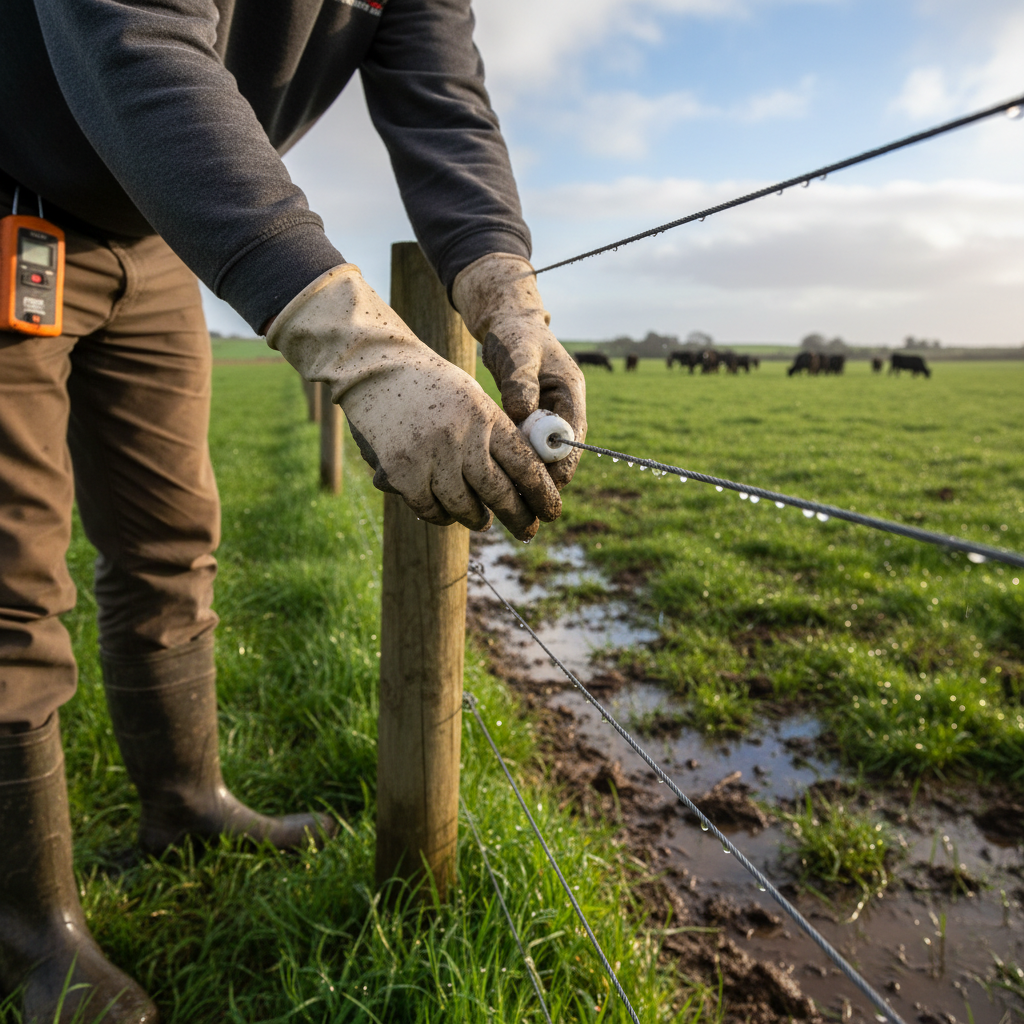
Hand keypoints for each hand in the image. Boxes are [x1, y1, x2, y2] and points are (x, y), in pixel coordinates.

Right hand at [267, 265, 560, 539]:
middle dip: (519, 517)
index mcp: (484, 417)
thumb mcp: (472, 400)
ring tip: (481, 519)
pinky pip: (431, 510)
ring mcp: (430, 457)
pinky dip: (441, 515)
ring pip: (465, 508)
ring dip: (477, 518)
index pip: (524, 465)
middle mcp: (461, 438)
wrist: (377, 370)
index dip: (542, 494)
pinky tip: (447, 512)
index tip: (551, 511)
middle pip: (499, 493)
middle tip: (528, 530)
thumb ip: (496, 435)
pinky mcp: (402, 473)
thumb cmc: (431, 387)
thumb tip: (525, 482)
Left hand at [452, 253, 586, 488]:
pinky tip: (494, 473)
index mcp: (571, 391)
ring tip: (506, 494)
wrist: (507, 325)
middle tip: (520, 499)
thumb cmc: (514, 334)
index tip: (542, 483)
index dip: (561, 462)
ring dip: (528, 469)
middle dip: (544, 474)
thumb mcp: (518, 353)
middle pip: (560, 452)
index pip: (573, 436)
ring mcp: (549, 414)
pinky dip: (514, 457)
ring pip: (542, 452)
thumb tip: (522, 414)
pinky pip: (527, 446)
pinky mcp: (532, 419)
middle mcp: (564, 407)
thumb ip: (520, 381)